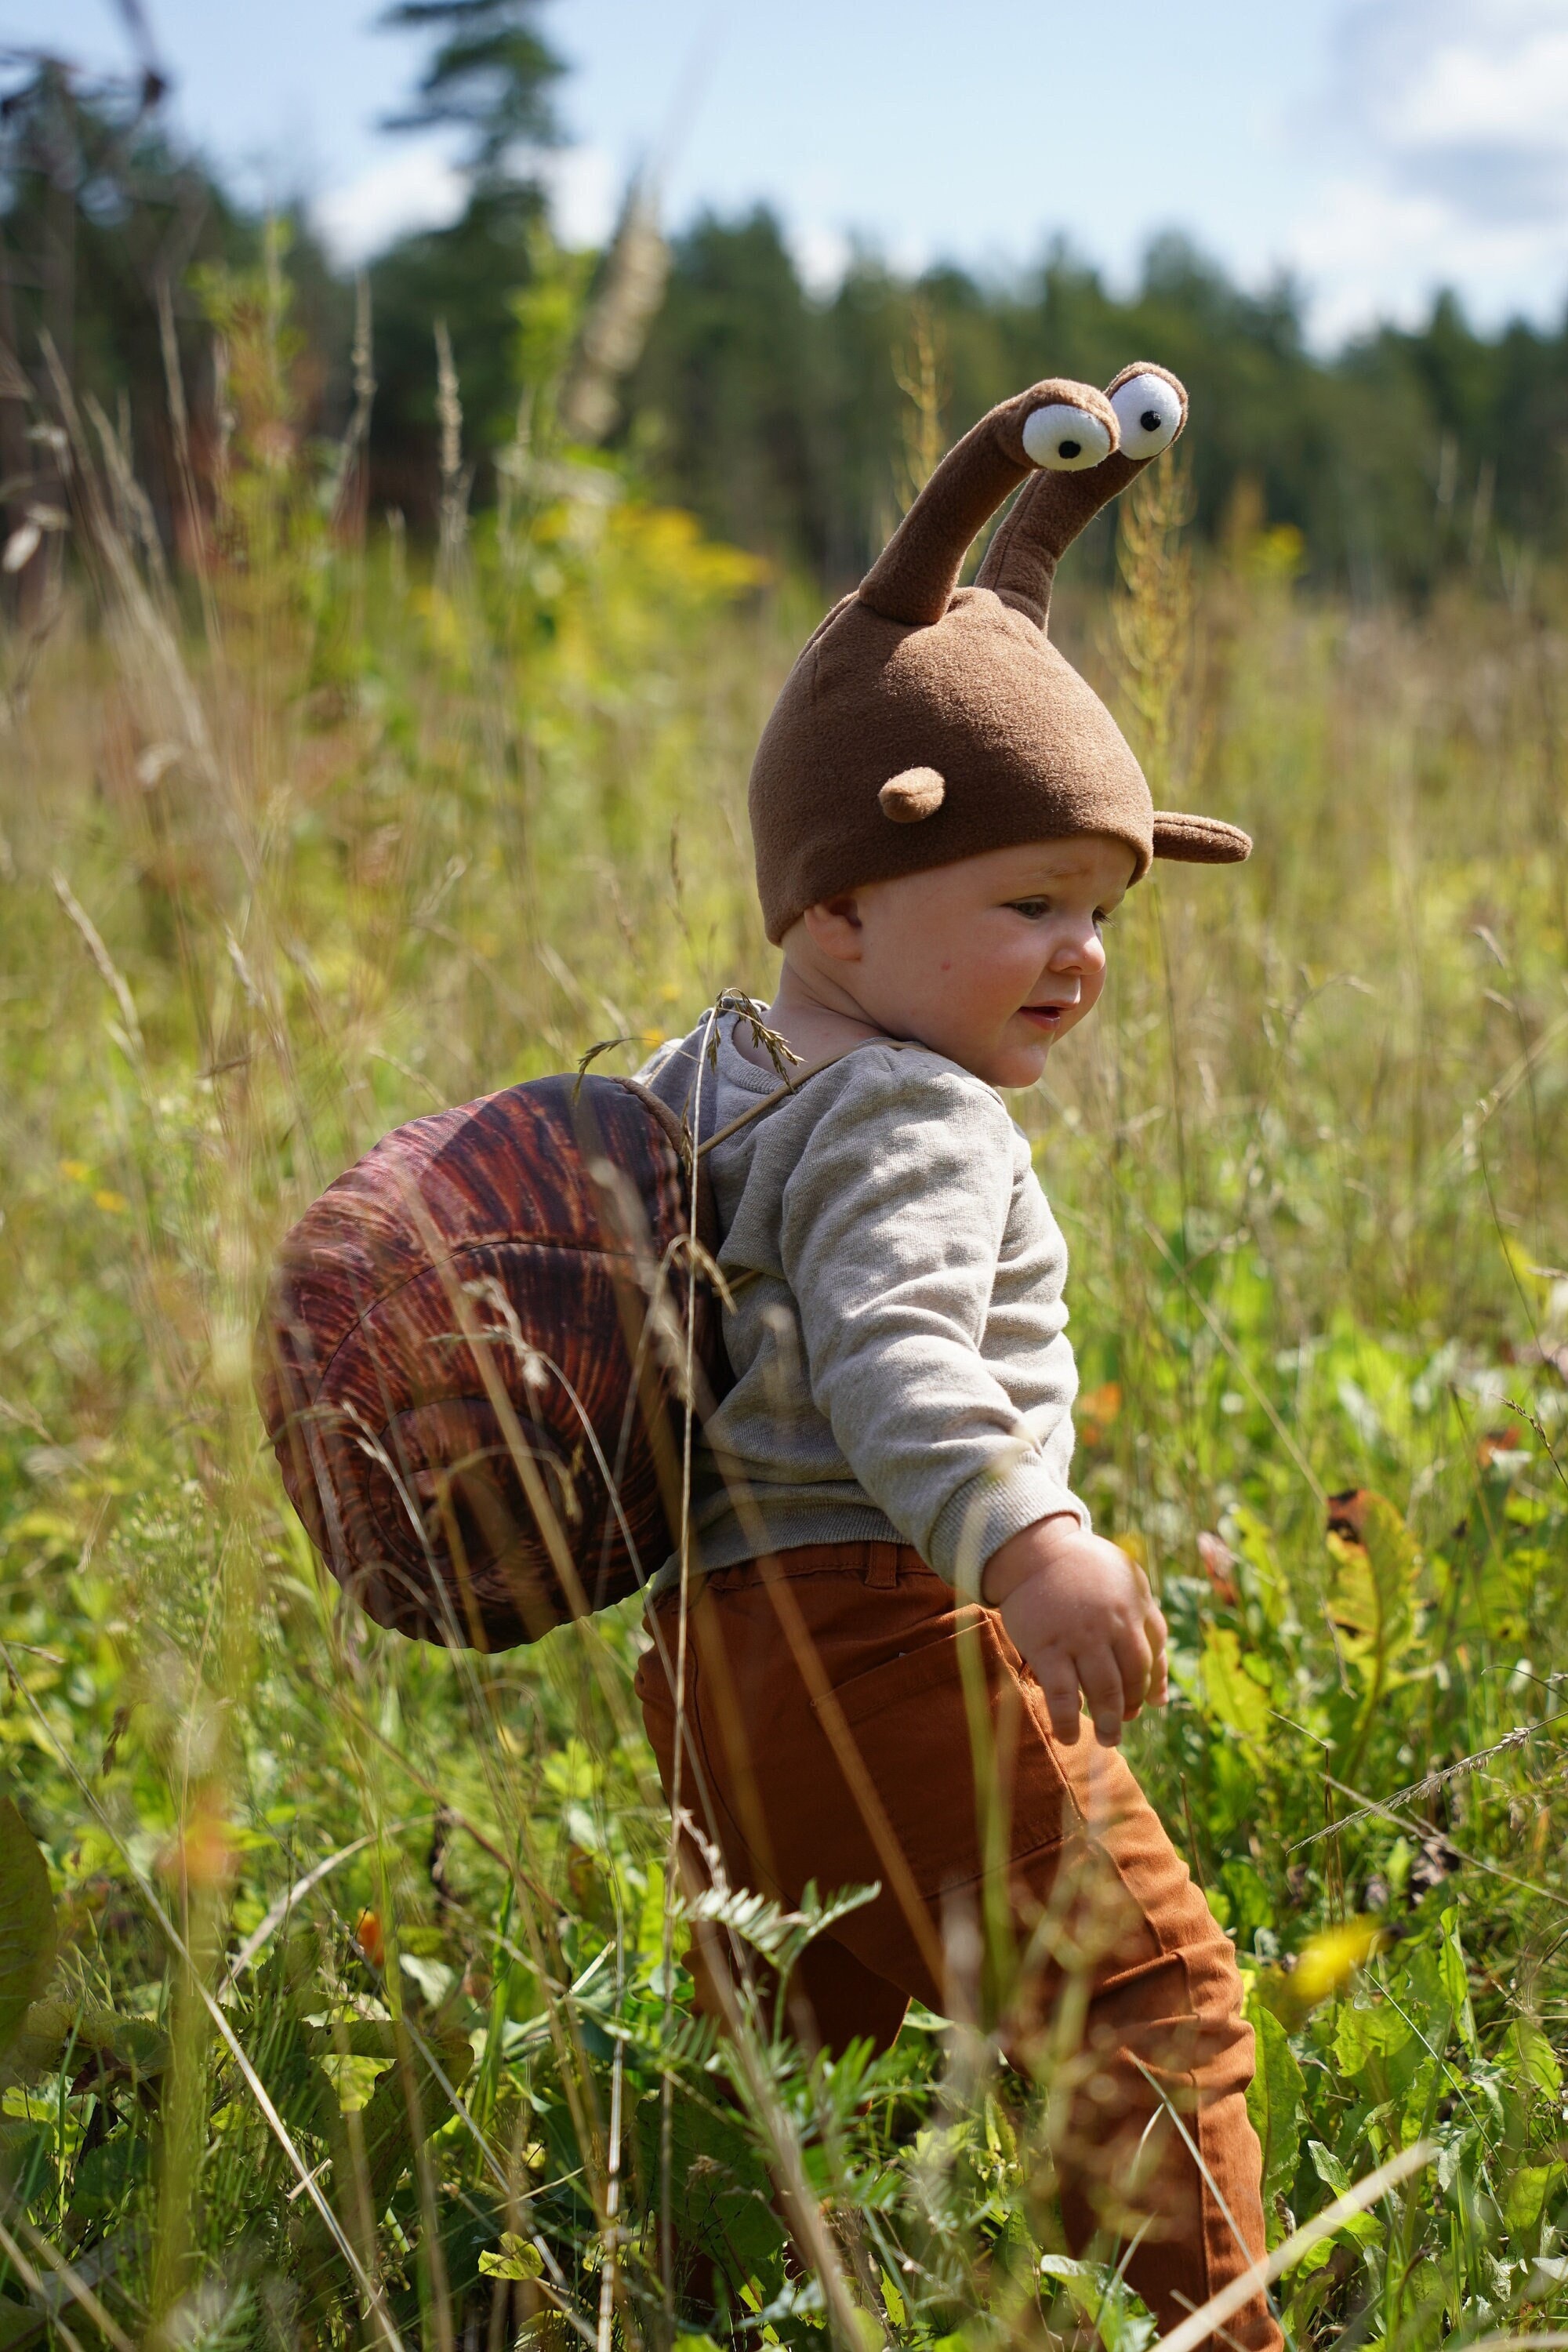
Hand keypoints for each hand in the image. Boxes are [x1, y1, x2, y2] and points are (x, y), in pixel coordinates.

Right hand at [981, 1514, 1168, 1746]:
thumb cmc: (1086, 1573)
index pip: (1152, 1659)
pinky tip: (1067, 1736)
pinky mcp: (1047, 1646)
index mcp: (1135, 1607)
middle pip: (1132, 1678)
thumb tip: (1161, 1700)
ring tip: (1108, 1739)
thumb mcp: (1128, 1588)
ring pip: (1103, 1690)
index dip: (1149, 1686)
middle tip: (1120, 1724)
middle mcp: (1112, 1623)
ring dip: (1108, 1722)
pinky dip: (1067, 1721)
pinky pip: (1062, 1694)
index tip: (1142, 1703)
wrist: (1036, 1551)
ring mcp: (1079, 1637)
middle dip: (1130, 1708)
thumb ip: (1150, 1634)